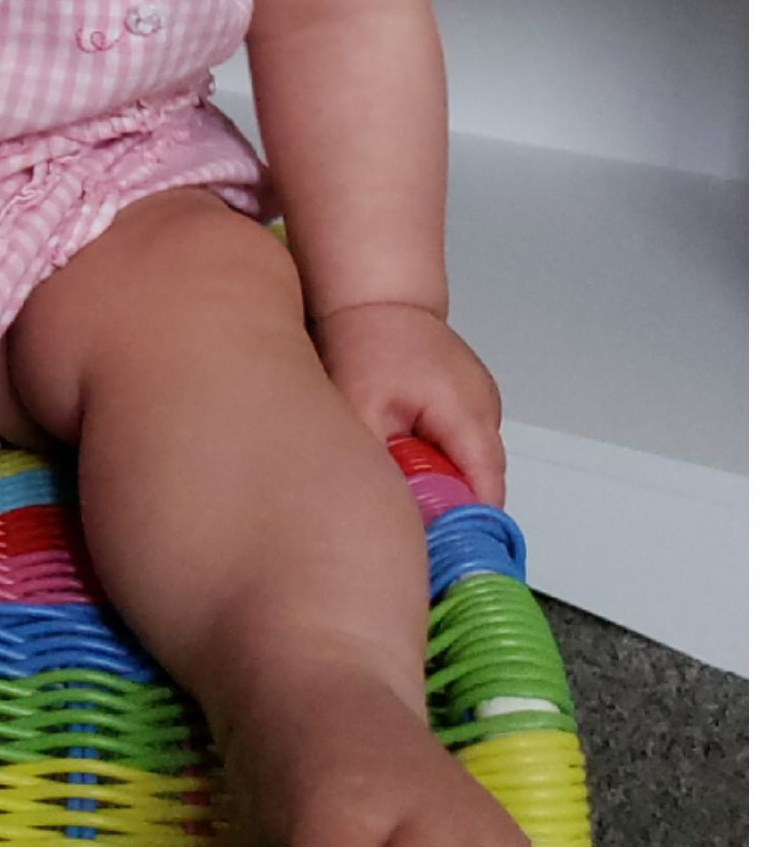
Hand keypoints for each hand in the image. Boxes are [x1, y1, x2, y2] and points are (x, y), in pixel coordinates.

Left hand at [316, 300, 505, 505]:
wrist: (371, 295)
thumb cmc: (366, 342)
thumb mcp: (361, 411)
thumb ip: (384, 465)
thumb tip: (399, 512)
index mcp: (470, 417)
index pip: (486, 492)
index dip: (464, 524)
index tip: (438, 550)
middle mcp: (486, 411)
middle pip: (478, 482)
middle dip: (446, 504)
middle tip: (406, 522)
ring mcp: (479, 402)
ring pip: (465, 463)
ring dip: (437, 477)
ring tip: (396, 478)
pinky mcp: (463, 398)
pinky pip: (455, 441)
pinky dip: (433, 453)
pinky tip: (399, 449)